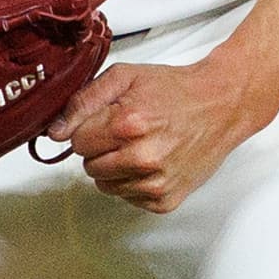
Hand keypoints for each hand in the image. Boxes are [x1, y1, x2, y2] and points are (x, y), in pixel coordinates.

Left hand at [50, 52, 266, 213]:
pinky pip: (128, 198)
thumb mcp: (126, 78)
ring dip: (116, 167)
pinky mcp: (165, 200)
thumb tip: (56, 131)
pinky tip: (154, 162)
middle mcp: (142, 158)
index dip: (89, 129)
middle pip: (89, 166)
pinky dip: (135, 182)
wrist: (222, 105)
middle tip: (127, 132)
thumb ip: (84, 101)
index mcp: (129, 124)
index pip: (77, 142)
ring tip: (142, 146)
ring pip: (106, 185)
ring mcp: (155, 183)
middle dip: (101, 148)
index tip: (108, 121)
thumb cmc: (176, 90)